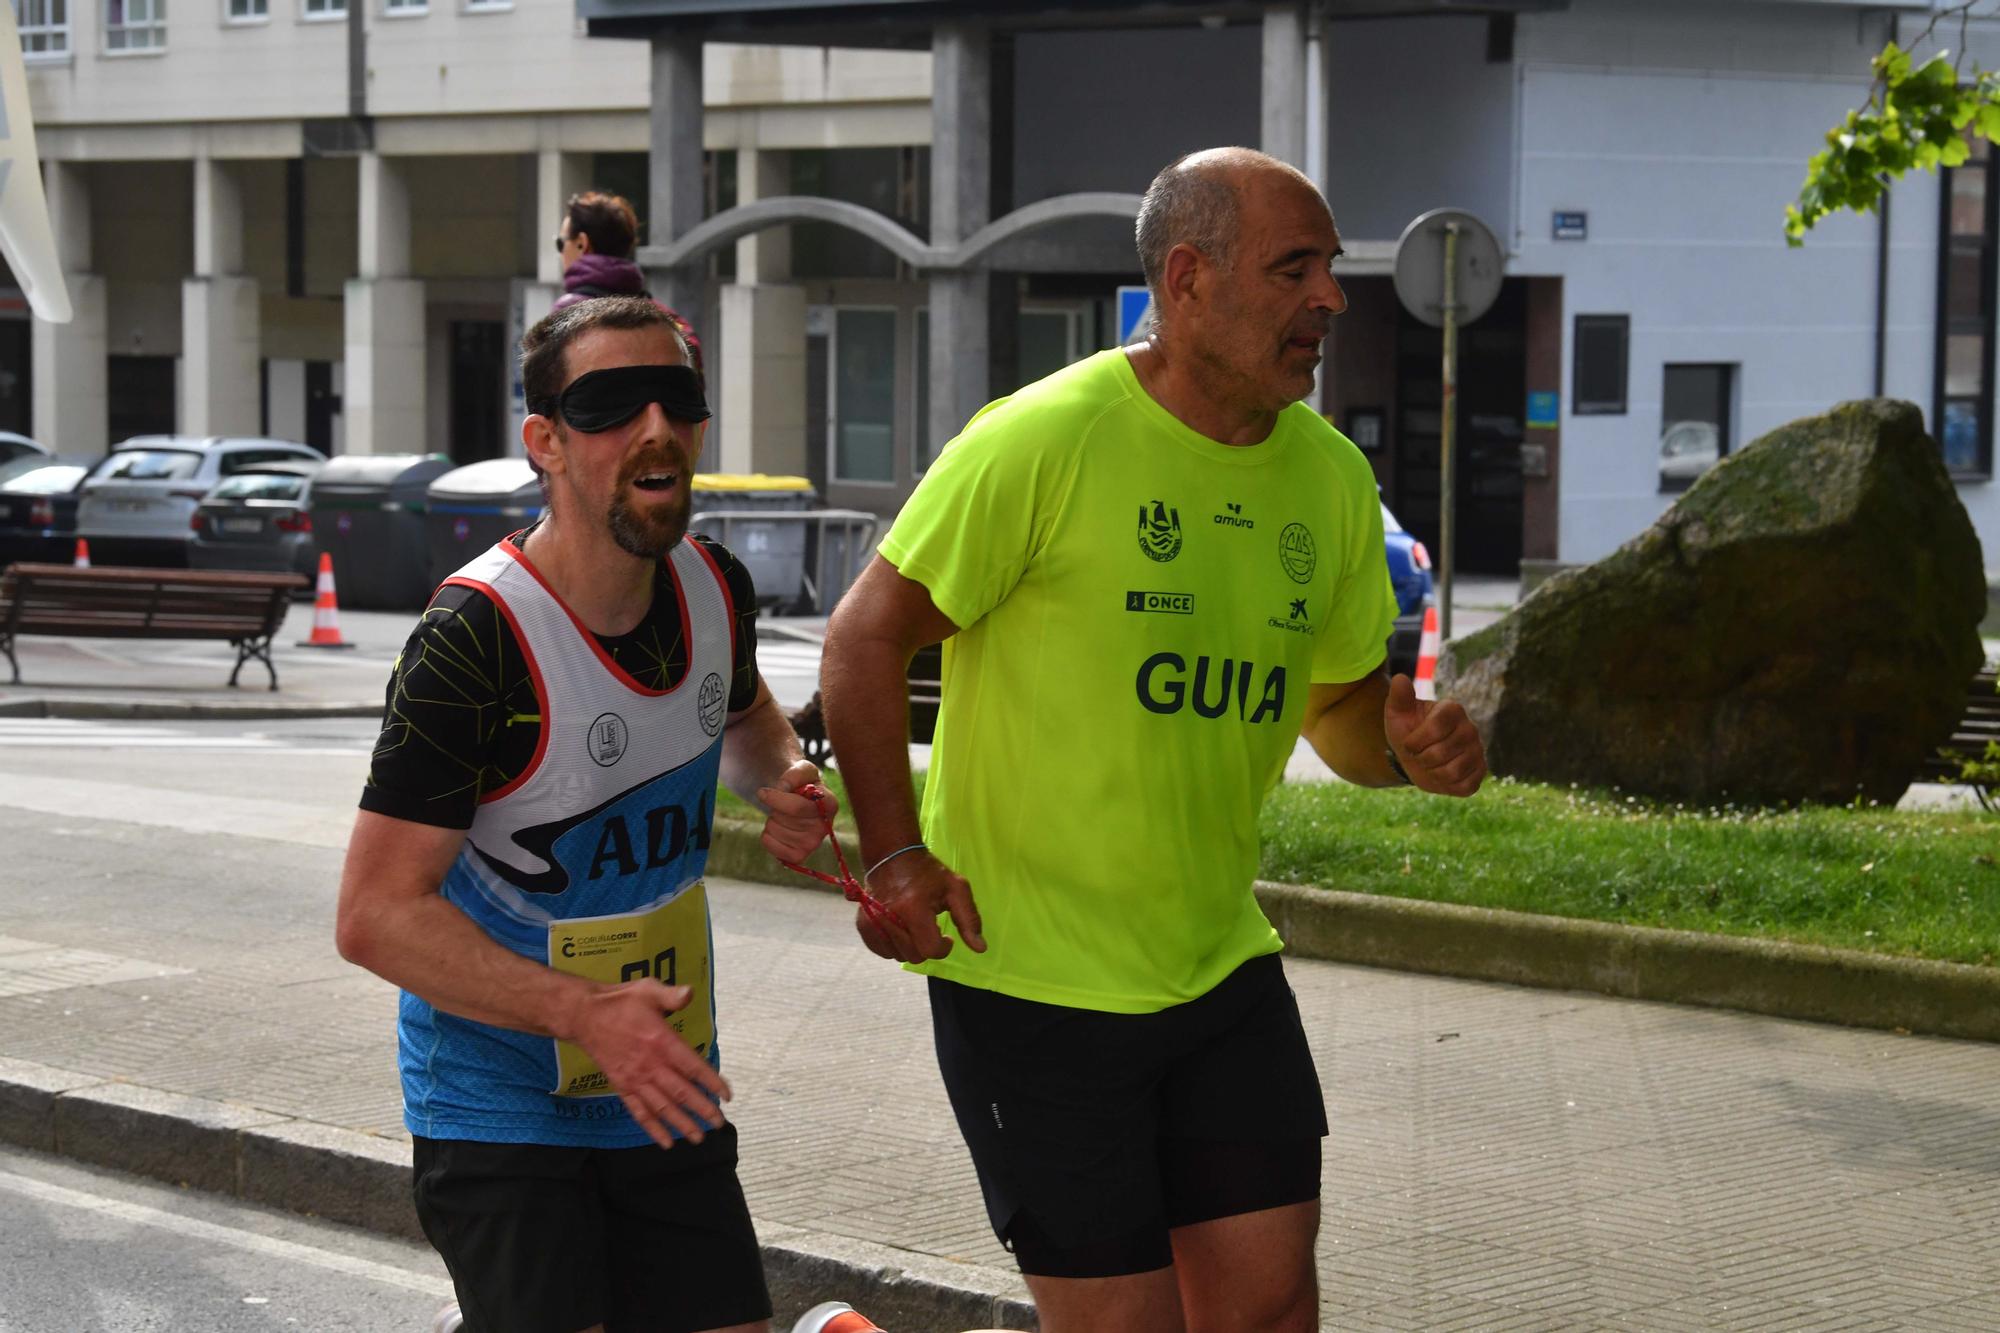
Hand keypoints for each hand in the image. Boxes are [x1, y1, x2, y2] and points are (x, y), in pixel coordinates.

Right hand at [566, 978, 731, 1150]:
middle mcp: (650, 1065)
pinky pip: (639, 1112)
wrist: (585, 1016)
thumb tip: (689, 994)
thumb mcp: (647, 990)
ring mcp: (635, 1079)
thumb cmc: (621, 1001)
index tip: (726, 1095)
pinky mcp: (622, 1086)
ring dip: (681, 1124)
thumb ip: (670, 995)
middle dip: (702, 1109)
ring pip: (662, 1107)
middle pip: (681, 1092)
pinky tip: (666, 1142)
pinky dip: (652, 1128)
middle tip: (719, 1123)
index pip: (692, 1066)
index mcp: (660, 1041)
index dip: (711, 1082)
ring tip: (698, 1138)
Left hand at [757, 760, 832, 863]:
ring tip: (784, 815)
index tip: (761, 792)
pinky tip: (779, 828)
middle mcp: (824, 828)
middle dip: (775, 807)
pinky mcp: (798, 856)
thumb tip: (782, 788)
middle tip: (784, 803)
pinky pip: (768, 843)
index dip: (775, 799)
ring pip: (773, 830)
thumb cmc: (803, 784)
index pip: (797, 808)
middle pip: (782, 818)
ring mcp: (812, 844)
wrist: (801, 800)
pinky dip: (767, 834)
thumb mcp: (802, 769)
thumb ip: (795, 774)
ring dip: (772, 819)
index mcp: (830, 804)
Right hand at [855, 851, 984, 963]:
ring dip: (910, 947)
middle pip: (915, 956)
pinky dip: (894, 946)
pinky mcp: (863, 925)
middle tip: (930, 928)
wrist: (892, 856)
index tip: (946, 936)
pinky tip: (900, 929)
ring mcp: (873, 923)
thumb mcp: (956, 889)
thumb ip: (969, 919)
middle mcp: (889, 919)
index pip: (931, 949)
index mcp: (914, 909)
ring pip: (898, 956)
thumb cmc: (928, 872)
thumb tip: (980, 948)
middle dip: (927, 946)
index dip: (944, 947)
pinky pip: (883, 952)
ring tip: (914, 926)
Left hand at [1384, 673, 1486, 796]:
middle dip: (1421, 759)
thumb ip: (1399, 697)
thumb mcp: (1397, 713)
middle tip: (1418, 755)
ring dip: (1432, 773)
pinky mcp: (1480, 771)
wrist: (1414, 755)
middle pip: (1441, 752)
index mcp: (1452, 710)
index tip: (1408, 743)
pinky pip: (1464, 785)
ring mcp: (1478, 750)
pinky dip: (1446, 785)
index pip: (1436, 727)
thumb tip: (1400, 678)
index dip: (1416, 741)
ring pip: (1452, 771)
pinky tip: (1441, 775)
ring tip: (1429, 765)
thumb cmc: (1407, 730)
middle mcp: (1470, 728)